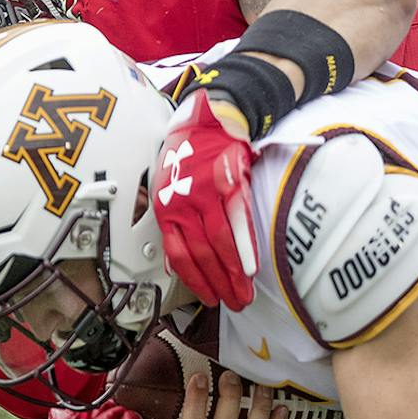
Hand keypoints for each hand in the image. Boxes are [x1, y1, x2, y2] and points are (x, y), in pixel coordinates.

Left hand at [153, 88, 257, 309]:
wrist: (214, 113)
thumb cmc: (194, 149)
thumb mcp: (171, 182)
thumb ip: (176, 218)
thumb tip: (178, 257)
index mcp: (166, 207)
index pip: (179, 254)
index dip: (196, 281)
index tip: (210, 298)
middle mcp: (182, 204)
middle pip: (201, 254)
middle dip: (218, 284)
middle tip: (234, 304)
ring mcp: (205, 194)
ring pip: (218, 243)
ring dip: (233, 274)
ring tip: (245, 293)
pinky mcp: (228, 183)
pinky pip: (237, 222)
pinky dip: (244, 247)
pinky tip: (251, 267)